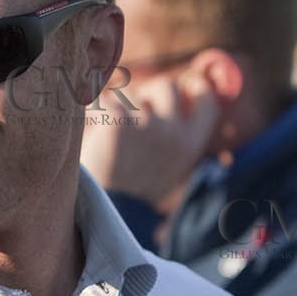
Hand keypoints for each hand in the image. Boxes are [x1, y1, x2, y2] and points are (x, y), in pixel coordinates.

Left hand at [80, 70, 220, 209]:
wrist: (106, 213)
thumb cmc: (133, 191)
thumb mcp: (169, 168)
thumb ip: (176, 137)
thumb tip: (181, 96)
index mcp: (191, 144)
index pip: (206, 100)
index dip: (197, 86)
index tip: (187, 82)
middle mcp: (173, 132)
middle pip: (166, 86)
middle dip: (148, 93)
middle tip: (131, 112)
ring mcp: (146, 124)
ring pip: (131, 93)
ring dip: (118, 105)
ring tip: (107, 133)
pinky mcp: (116, 121)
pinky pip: (102, 100)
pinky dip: (92, 111)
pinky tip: (90, 129)